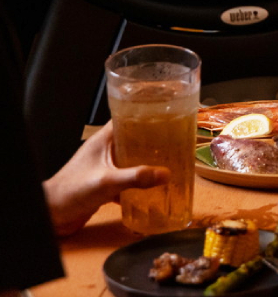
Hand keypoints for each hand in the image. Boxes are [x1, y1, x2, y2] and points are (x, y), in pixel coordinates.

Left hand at [43, 121, 169, 235]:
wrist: (52, 214)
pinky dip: (138, 181)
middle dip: (153, 142)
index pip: (127, 118)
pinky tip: (152, 188)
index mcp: (104, 139)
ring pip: (131, 158)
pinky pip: (127, 177)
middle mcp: (105, 149)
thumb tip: (166, 174)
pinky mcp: (105, 182)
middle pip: (133, 139)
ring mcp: (104, 165)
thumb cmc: (72, 190)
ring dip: (147, 162)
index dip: (146, 116)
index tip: (168, 117)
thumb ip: (136, 177)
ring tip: (169, 164)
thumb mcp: (107, 181)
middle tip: (175, 143)